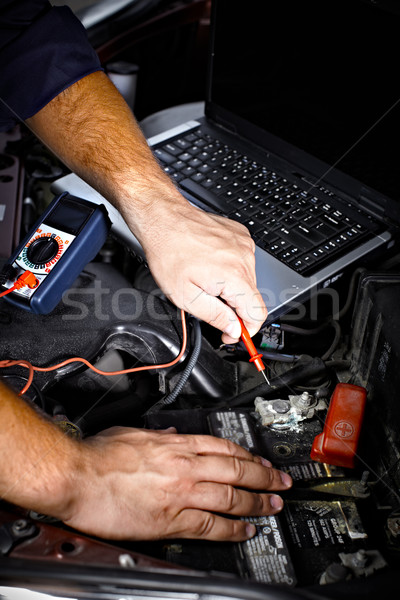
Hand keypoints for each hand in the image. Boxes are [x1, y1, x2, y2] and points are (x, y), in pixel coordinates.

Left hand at [26, 72, 266, 340]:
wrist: (163, 218)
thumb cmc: (169, 252)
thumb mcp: (186, 297)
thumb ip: (215, 316)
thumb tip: (234, 329)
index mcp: (235, 276)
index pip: (258, 313)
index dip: (247, 330)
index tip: (232, 334)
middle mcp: (245, 258)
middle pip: (251, 297)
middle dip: (233, 307)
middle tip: (208, 304)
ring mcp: (244, 244)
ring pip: (246, 280)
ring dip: (229, 287)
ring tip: (204, 278)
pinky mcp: (240, 235)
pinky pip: (242, 261)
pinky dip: (229, 269)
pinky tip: (208, 264)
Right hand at [65, 427, 291, 540]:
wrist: (78, 477)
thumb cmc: (99, 455)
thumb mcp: (134, 433)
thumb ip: (158, 435)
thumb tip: (173, 435)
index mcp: (176, 444)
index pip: (223, 447)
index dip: (248, 455)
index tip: (261, 460)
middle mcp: (184, 466)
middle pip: (236, 470)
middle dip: (264, 476)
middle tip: (282, 482)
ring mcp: (181, 493)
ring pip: (231, 496)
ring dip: (257, 502)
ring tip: (273, 506)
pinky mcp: (171, 520)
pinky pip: (211, 526)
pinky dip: (232, 528)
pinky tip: (246, 530)